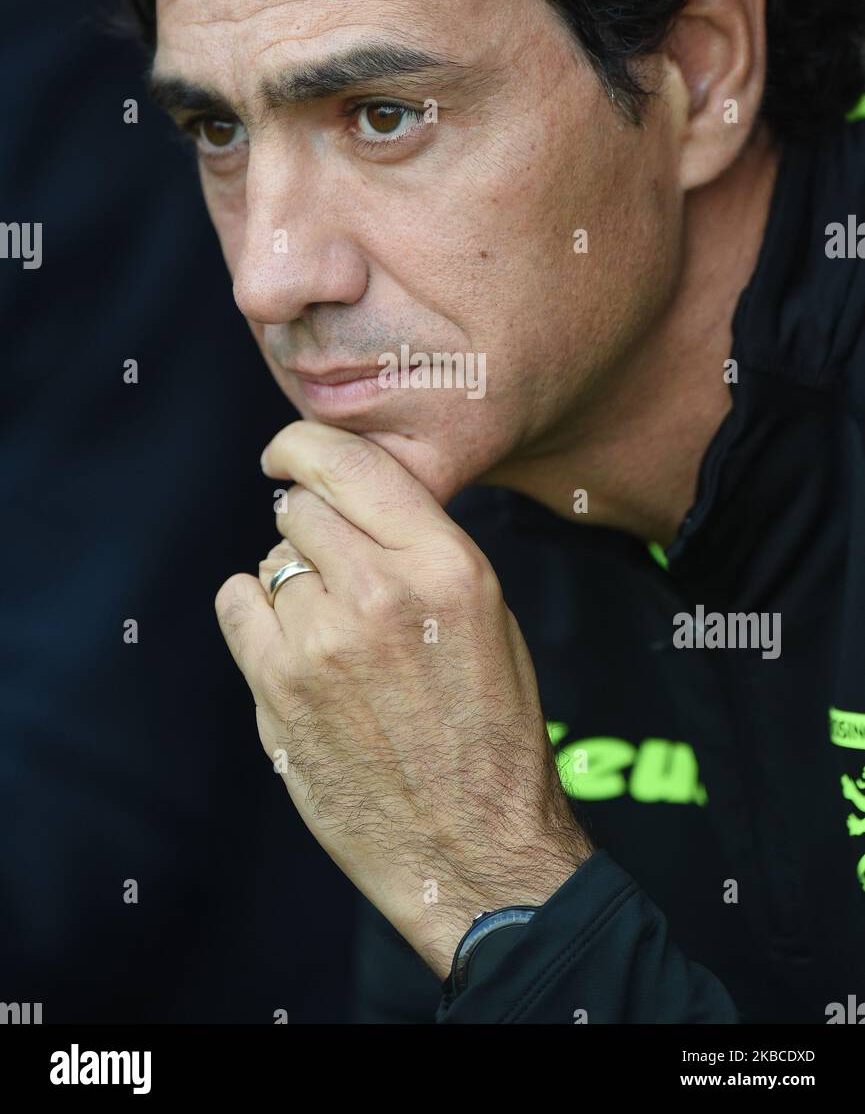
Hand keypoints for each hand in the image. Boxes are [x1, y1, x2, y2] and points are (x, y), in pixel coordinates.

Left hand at [215, 420, 592, 978]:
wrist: (471, 845)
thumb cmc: (489, 731)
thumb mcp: (489, 616)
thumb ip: (422, 546)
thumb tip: (350, 494)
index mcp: (447, 566)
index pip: (352, 463)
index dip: (304, 445)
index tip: (288, 451)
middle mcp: (381, 592)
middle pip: (301, 506)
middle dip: (310, 525)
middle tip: (333, 568)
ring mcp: (321, 642)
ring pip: (270, 558)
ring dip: (290, 580)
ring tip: (331, 632)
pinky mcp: (277, 688)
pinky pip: (237, 603)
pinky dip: (256, 615)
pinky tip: (293, 649)